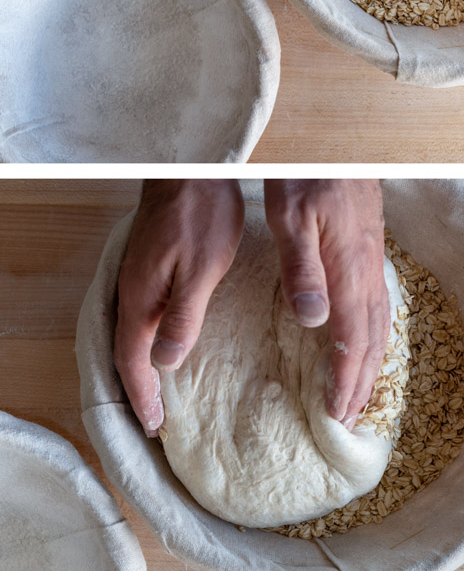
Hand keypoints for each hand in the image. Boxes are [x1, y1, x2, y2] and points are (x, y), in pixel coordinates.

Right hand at [115, 180, 244, 436]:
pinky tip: (165, 344)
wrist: (190, 169)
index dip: (144, 396)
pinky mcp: (151, 267)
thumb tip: (164, 362)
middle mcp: (132, 292)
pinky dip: (148, 341)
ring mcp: (138, 279)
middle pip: (127, 352)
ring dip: (142, 367)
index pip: (133, 361)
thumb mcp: (202, 268)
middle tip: (156, 420)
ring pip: (133, 335)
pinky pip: (142, 316)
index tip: (155, 427)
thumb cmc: (201, 214)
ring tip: (160, 393)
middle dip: (139, 389)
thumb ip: (183, 315)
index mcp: (141, 299)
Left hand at [264, 180, 388, 429]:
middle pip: (372, 338)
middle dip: (362, 381)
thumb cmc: (307, 176)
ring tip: (362, 391)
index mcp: (348, 269)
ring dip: (372, 361)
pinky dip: (376, 333)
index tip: (336, 414)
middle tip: (350, 418)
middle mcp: (367, 270)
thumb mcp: (290, 218)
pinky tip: (368, 338)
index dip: (345, 379)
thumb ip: (302, 269)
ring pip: (380, 322)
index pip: (351, 338)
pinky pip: (379, 304)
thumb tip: (314, 320)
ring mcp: (372, 261)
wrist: (335, 144)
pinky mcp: (370, 251)